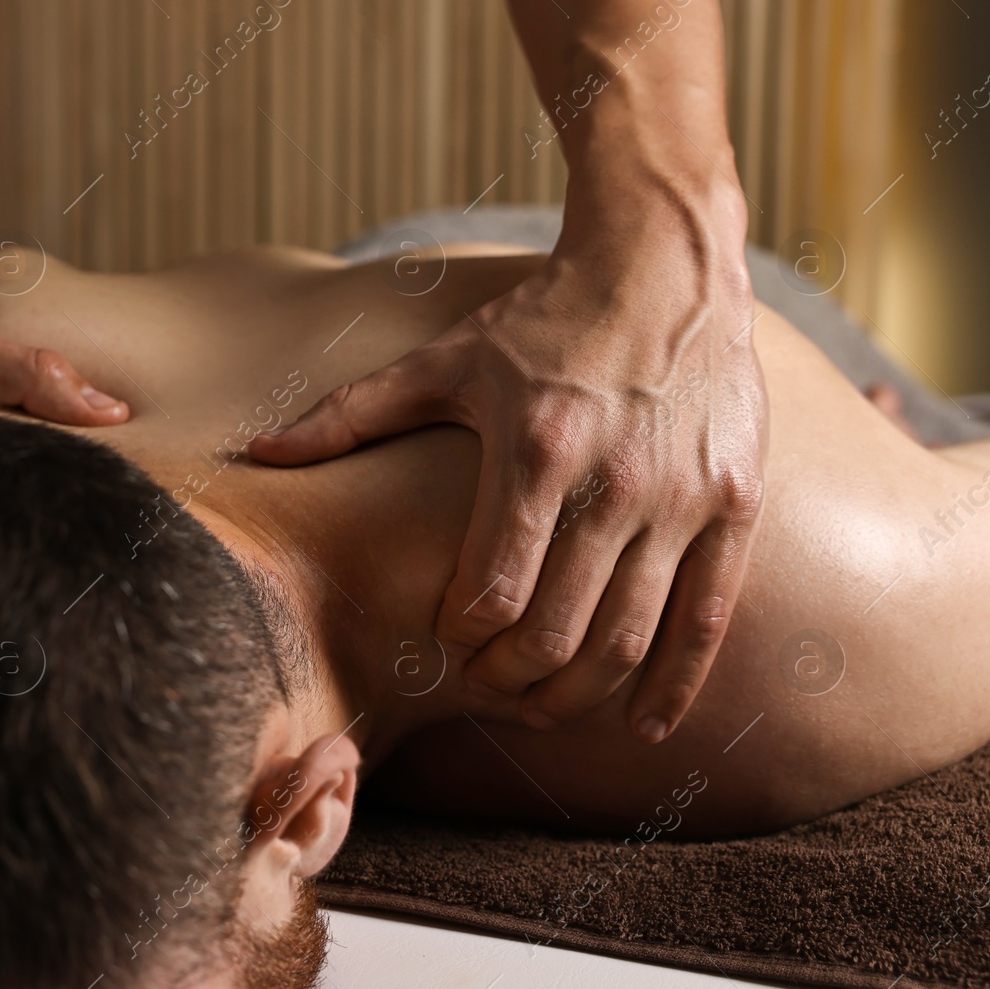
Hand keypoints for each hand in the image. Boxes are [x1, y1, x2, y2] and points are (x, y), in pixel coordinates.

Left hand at [250, 214, 764, 742]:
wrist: (665, 264)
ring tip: (543, 710)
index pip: (491, 593)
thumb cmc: (542, 320)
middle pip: (558, 633)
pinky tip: (643, 725)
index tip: (446, 638)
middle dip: (511, 679)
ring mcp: (683, 498)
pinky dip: (675, 684)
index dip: (461, 636)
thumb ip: (350, 414)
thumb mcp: (444, 361)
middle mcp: (616, 482)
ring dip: (580, 694)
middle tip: (487, 689)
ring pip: (629, 638)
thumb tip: (256, 452)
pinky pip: (708, 619)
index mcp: (537, 449)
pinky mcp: (733, 506)